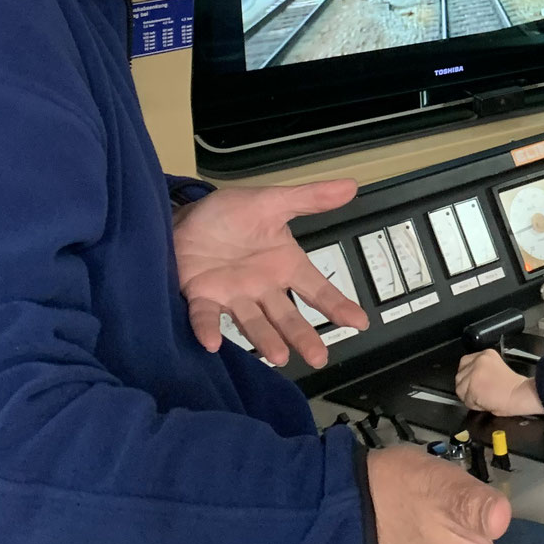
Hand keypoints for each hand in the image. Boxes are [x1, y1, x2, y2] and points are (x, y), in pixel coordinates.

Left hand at [174, 180, 363, 368]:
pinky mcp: (203, 297)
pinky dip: (209, 328)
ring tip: (278, 356)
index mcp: (285, 266)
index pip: (317, 289)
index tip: (359, 322)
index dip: (338, 305)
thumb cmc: (229, 215)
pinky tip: (213, 342)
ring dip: (265, 339)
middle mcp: (263, 288)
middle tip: (317, 357)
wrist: (183, 218)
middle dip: (302, 336)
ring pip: (253, 322)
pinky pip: (207, 315)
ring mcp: (234, 296)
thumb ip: (309, 198)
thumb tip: (351, 185)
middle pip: (287, 316)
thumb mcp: (272, 202)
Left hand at [456, 350, 543, 416]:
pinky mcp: (472, 386)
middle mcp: (478, 360)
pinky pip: (466, 400)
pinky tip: (485, 403)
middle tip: (479, 393)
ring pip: (460, 388)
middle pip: (460, 376)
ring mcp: (474, 372)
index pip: (465, 362)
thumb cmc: (514, 387)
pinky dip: (474, 405)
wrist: (520, 394)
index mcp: (486, 354)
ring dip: (469, 397)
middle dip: (466, 386)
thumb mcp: (497, 368)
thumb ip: (482, 370)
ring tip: (484, 399)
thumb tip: (470, 381)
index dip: (468, 376)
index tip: (475, 384)